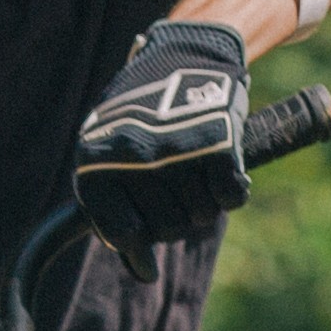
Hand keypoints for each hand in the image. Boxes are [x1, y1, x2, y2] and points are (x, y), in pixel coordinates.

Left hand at [72, 16, 256, 241]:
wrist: (184, 54)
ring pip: (201, 216)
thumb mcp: (113, 156)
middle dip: (178, 214)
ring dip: (205, 200)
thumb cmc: (144, 118)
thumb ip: (120, 214)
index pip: (124, 233)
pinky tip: (224, 167)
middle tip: (179, 182)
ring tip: (197, 168)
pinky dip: (232, 189)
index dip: (141, 239)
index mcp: (98, 163)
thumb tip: (144, 275)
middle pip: (168, 229)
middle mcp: (134, 160)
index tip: (149, 230)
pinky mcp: (218, 145)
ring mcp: (176, 152)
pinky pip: (230, 199)